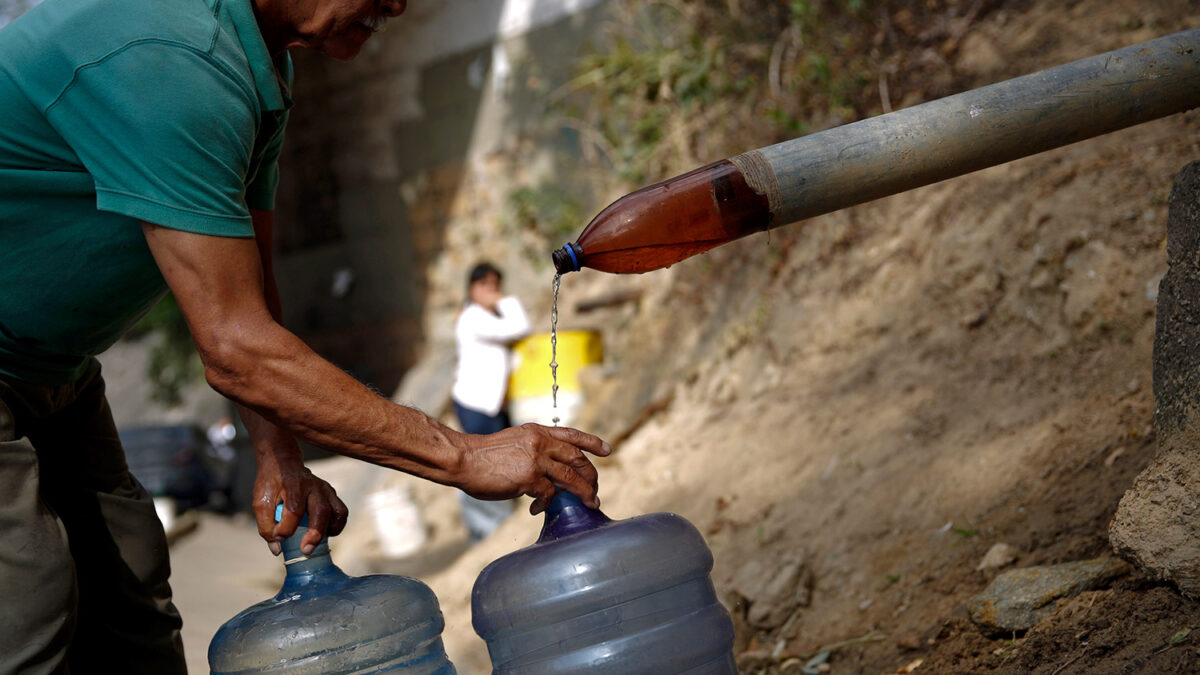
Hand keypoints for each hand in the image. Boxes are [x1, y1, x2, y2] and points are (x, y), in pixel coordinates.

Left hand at [253, 451, 348, 555]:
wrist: (283, 462)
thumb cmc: (272, 484)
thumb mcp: (261, 502)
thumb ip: (266, 526)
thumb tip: (278, 549)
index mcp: (293, 486)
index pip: (293, 510)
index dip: (286, 528)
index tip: (278, 538)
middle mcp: (313, 486)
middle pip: (320, 511)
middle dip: (314, 534)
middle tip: (305, 550)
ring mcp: (325, 489)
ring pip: (336, 512)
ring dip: (328, 531)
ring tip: (317, 542)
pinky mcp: (331, 494)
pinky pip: (341, 512)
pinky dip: (337, 525)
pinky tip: (327, 533)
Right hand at [454, 424, 610, 514]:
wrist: (463, 458)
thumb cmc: (483, 455)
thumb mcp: (515, 442)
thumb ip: (534, 451)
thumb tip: (550, 472)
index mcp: (537, 432)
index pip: (572, 434)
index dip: (592, 442)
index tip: (608, 450)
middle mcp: (541, 442)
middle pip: (578, 459)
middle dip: (591, 476)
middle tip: (595, 490)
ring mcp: (537, 459)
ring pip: (572, 478)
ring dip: (584, 493)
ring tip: (589, 503)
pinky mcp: (530, 477)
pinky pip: (549, 495)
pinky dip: (546, 504)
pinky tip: (536, 509)